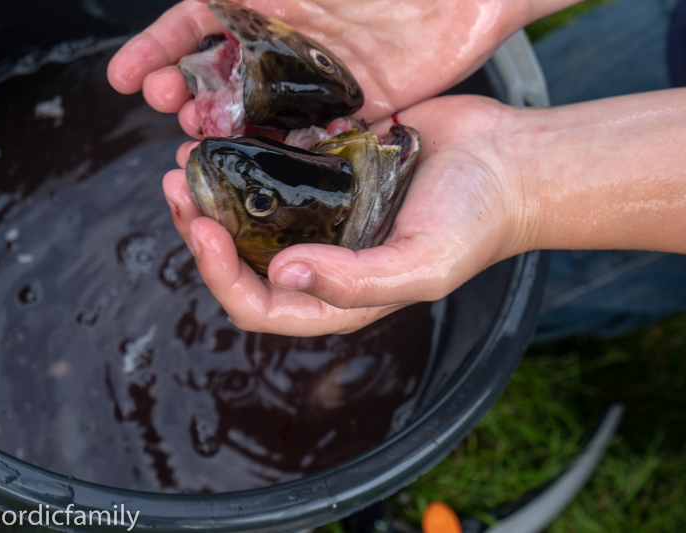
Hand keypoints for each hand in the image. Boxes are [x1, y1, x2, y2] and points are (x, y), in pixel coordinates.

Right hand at [107, 0, 541, 133]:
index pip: (196, 22)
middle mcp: (290, 42)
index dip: (156, 47)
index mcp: (270, 1)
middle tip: (170, 114)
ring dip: (225, 130)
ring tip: (200, 144)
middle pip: (221, 72)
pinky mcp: (356, 109)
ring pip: (259, 112)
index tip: (124, 79)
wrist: (466, 0)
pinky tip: (260, 167)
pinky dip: (285, 151)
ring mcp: (321, 78)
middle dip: (185, 93)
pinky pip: (311, 136)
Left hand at [162, 96, 535, 334]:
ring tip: (189, 154)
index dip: (221, 276)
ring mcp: (325, 213)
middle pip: (243, 259)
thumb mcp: (422, 265)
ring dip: (216, 188)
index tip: (202, 228)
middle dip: (201, 228)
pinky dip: (249, 154)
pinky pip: (277, 169)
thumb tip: (285, 273)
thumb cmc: (476, 222)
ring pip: (251, 211)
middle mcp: (324, 258)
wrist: (508, 162)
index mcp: (339, 296)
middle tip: (177, 184)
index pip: (260, 305)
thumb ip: (355, 282)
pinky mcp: (332, 170)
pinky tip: (230, 130)